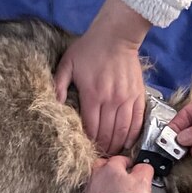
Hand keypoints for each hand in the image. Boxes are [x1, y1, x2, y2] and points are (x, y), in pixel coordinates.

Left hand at [55, 0, 150, 154]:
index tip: (85, 150)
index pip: (91, 128)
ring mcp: (126, 98)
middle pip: (107, 133)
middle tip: (98, 157)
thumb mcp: (67, 64)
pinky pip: (137, 120)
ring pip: (123, 130)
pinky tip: (127, 143)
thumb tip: (53, 105)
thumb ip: (58, 85)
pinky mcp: (138, 95)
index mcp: (93, 95)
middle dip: (103, 148)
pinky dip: (133, 134)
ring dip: (117, 145)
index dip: (88, 142)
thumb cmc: (89, 49)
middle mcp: (111, 100)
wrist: (117, 35)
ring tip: (111, 153)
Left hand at [85, 156, 154, 192]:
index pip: (119, 159)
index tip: (134, 168)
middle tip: (122, 174)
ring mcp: (91, 190)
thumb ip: (144, 169)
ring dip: (106, 181)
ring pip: (97, 180)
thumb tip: (143, 167)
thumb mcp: (143, 180)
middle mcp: (97, 177)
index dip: (129, 163)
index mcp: (110, 167)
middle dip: (112, 168)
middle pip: (103, 165)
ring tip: (117, 188)